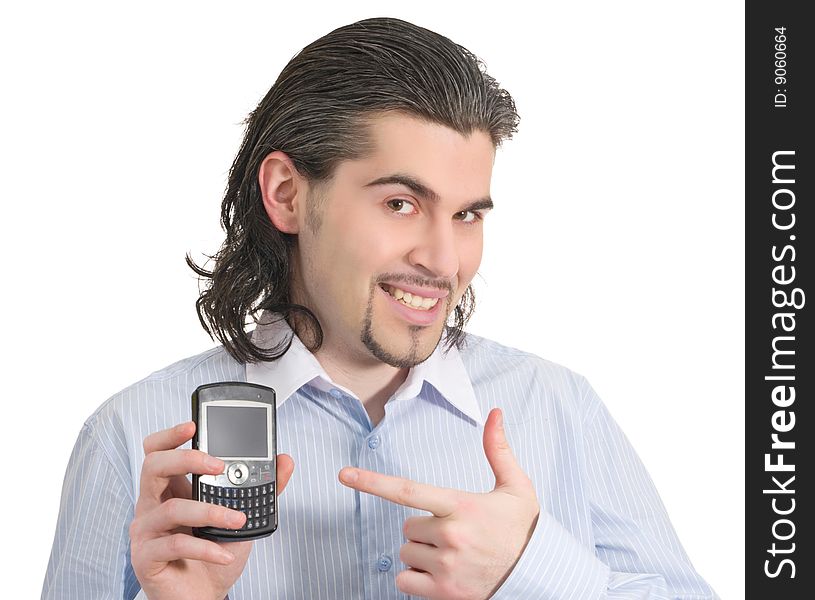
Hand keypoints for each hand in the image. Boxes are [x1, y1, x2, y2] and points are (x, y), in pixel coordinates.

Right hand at [130, 421, 294, 599]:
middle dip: (186, 459)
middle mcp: (152, 505)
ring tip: (237, 520)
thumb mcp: (243, 517)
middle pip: (153, 466)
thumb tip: (285, 460)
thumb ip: (261, 488)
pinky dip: (206, 549)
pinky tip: (225, 555)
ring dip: (209, 511)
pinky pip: (175, 545)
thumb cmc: (214, 555)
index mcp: (171, 488)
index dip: (170, 435)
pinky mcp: (145, 558)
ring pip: (170, 508)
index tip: (193, 424)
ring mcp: (146, 532)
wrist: (205, 597)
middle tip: (218, 465)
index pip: (158, 451)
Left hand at [338, 408, 538, 599]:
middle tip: (455, 533)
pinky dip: (416, 580)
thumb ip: (498, 450)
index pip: (407, 490)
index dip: (372, 481)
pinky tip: (443, 575)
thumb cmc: (523, 530)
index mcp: (461, 506)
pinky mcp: (443, 594)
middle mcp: (450, 536)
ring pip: (406, 553)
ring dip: (422, 554)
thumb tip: (496, 413)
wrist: (539, 577)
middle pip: (408, 526)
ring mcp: (446, 567)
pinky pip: (404, 582)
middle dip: (424, 528)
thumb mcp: (517, 487)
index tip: (345, 475)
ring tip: (454, 555)